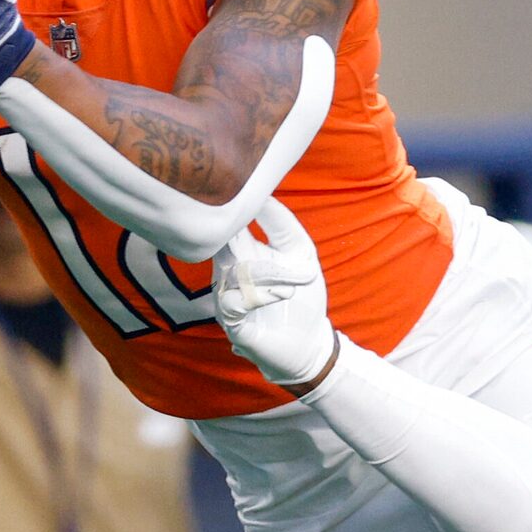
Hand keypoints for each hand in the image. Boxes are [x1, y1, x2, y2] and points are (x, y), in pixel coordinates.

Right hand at [214, 200, 337, 389]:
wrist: (309, 344)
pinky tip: (281, 295)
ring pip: (232, 271)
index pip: (225, 223)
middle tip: (260, 228)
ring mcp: (226, 297)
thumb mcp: (300, 252)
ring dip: (267, 273)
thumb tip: (263, 194)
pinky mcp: (232, 323)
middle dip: (238, 233)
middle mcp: (226, 272)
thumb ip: (281, 223)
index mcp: (239, 252)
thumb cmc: (303, 297)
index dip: (230, 206)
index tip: (242, 187)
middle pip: (222, 242)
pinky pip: (233, 302)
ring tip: (291, 283)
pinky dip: (259, 295)